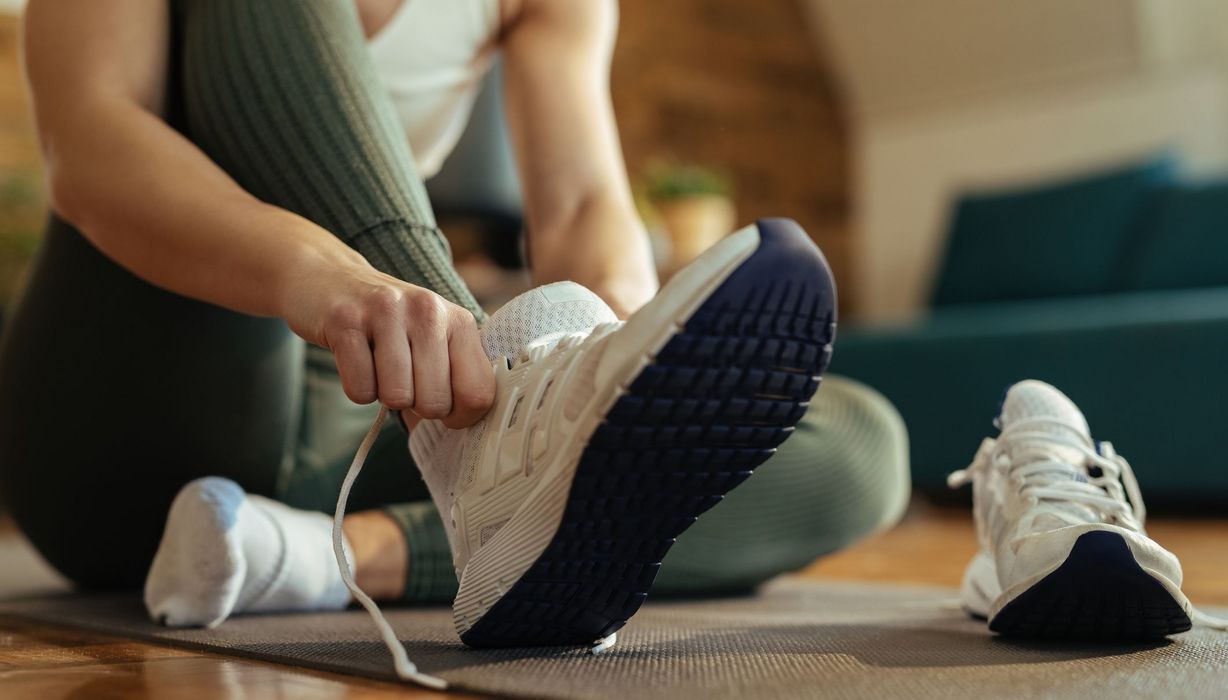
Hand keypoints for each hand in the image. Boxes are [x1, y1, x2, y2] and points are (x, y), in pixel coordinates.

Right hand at [281, 256, 493, 428]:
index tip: (444, 409)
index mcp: (458, 320)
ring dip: (385, 395)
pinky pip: (360, 389)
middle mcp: (428, 311)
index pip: (478, 393)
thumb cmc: (391, 322)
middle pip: (435, 403)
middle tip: (404, 379)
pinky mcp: (345, 321)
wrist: (330, 279)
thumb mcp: (435, 336)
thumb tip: (470, 424)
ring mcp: (386, 312)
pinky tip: (358, 360)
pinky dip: (358, 388)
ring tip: (380, 366)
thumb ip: (459, 374)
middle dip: (416, 406)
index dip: (460, 417)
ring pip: (397, 397)